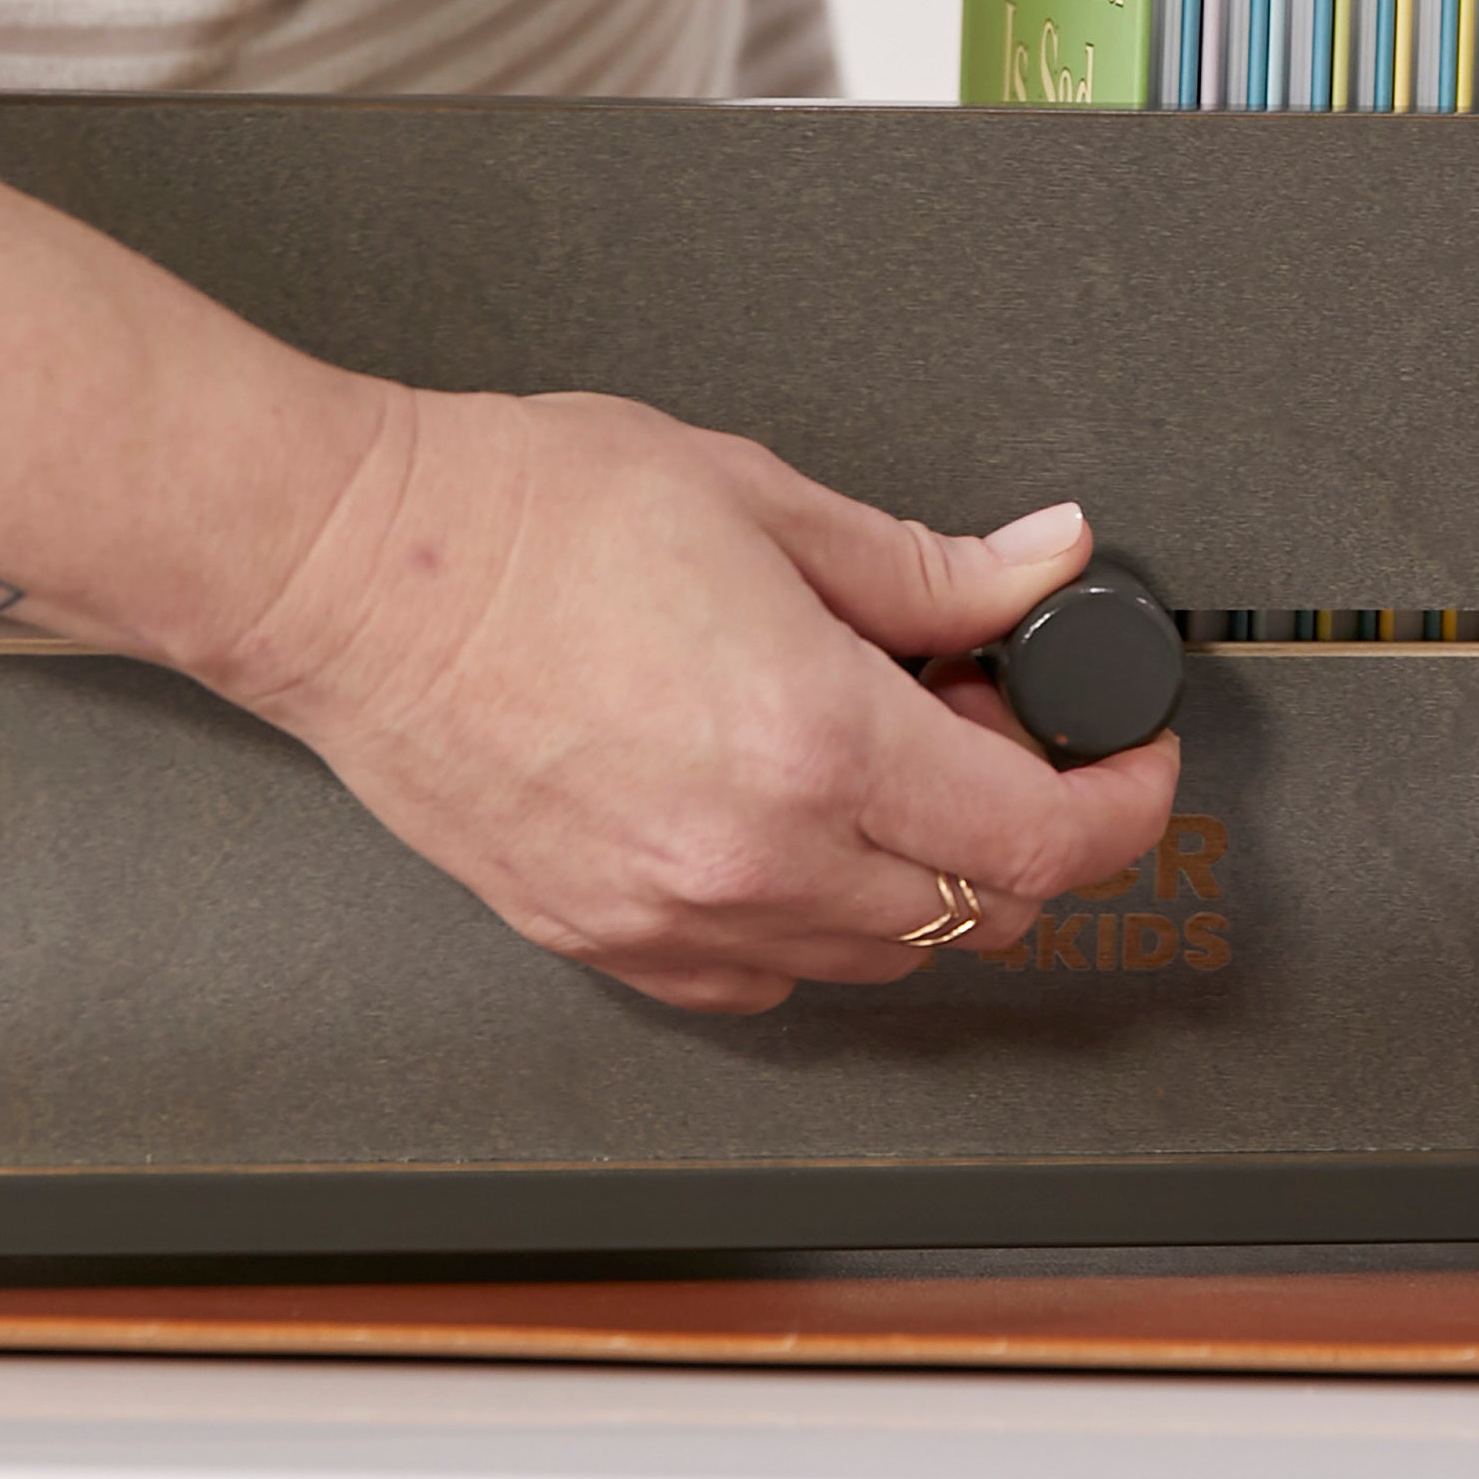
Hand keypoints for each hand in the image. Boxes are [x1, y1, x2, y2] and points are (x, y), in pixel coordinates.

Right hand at [219, 386, 1179, 1013]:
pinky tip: (788, 819)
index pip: (1045, 838)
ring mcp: (673, 918)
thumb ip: (928, 567)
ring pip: (878, 957)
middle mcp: (752, 859)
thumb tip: (1043, 567)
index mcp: (814, 744)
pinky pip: (763, 979)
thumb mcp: (761, 499)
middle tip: (995, 719)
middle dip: (1030, 827)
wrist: (346, 571)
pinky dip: (814, 920)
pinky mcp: (602, 938)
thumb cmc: (518, 516)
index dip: (1125, 800)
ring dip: (924, 876)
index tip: (1133, 755)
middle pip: (980, 914)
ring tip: (880, 752)